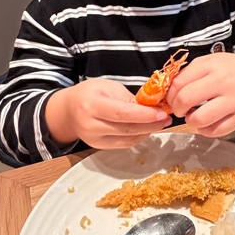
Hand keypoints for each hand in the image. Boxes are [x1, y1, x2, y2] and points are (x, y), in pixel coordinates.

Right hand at [45, 79, 172, 148]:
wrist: (68, 111)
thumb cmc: (89, 93)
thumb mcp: (108, 87)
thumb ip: (129, 98)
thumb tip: (154, 106)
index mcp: (91, 105)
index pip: (123, 113)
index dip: (145, 115)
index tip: (163, 113)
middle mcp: (90, 125)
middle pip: (127, 129)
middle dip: (150, 125)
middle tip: (167, 118)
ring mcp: (94, 139)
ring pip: (127, 140)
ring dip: (147, 132)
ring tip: (160, 123)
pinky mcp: (99, 147)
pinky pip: (123, 144)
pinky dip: (138, 137)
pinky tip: (147, 129)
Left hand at [166, 53, 234, 137]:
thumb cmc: (232, 69)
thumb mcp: (211, 61)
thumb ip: (190, 72)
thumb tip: (169, 90)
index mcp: (212, 65)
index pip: (179, 82)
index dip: (170, 94)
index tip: (172, 98)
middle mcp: (223, 82)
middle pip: (186, 100)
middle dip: (177, 108)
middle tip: (180, 108)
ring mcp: (234, 102)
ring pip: (200, 119)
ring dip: (190, 121)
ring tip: (194, 116)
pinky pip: (216, 131)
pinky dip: (205, 130)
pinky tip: (206, 122)